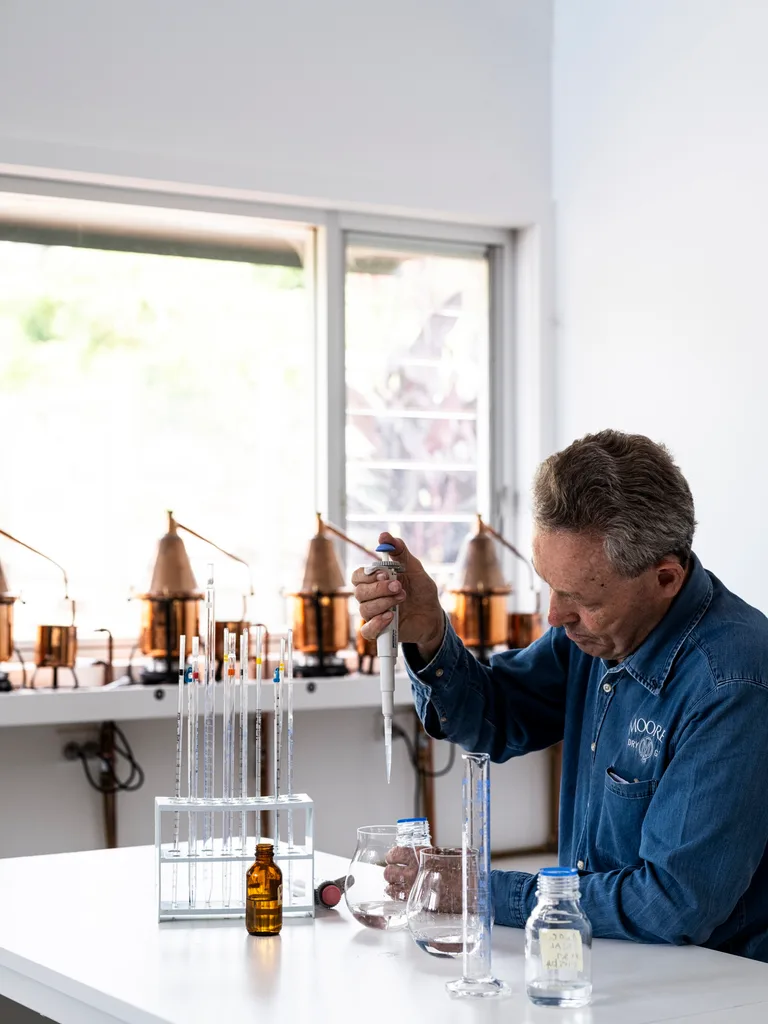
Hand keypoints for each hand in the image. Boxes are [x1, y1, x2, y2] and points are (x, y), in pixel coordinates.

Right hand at [351, 532, 444, 659]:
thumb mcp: (414, 568)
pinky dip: (376, 624)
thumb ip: (400, 552)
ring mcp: (374, 614)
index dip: (368, 575)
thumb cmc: (421, 590)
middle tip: (399, 586)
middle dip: (379, 588)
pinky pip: (367, 630)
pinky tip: (390, 617)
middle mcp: (371, 597)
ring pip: (364, 609)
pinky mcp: (380, 631)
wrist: (434, 615)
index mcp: (375, 581)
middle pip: (359, 592)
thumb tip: (384, 535)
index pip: (357, 576)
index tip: (385, 573)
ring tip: (402, 598)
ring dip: (383, 602)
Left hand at [384, 845, 465, 913]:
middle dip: (390, 872)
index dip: (392, 856)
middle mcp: (413, 871)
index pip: (395, 853)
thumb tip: (418, 854)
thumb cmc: (461, 870)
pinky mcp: (418, 903)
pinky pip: (399, 900)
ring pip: (391, 888)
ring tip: (396, 886)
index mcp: (419, 855)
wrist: (471, 889)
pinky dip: (398, 897)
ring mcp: (414, 888)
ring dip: (392, 886)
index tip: (392, 858)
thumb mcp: (444, 853)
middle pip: (389, 872)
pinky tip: (402, 896)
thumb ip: (428, 854)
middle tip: (394, 873)